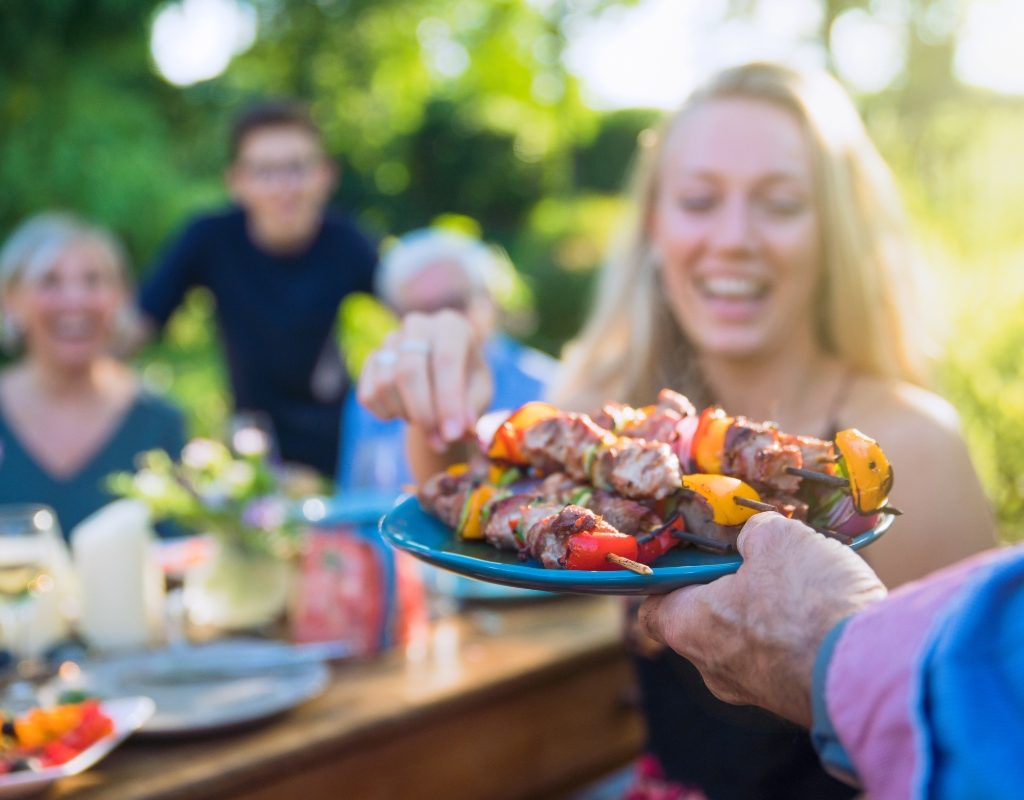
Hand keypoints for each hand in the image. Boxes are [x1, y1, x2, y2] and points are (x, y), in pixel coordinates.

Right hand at [357, 310, 492, 450]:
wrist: (442, 381)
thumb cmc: (467, 385)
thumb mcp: (479, 395)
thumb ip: (470, 409)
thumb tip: (458, 430)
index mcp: (452, 326)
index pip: (445, 360)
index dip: (447, 401)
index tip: (452, 435)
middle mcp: (418, 326)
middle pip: (408, 371)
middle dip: (423, 414)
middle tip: (439, 443)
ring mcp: (390, 340)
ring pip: (386, 385)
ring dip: (406, 414)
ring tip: (427, 421)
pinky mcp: (371, 360)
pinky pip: (368, 395)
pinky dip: (386, 414)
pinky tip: (405, 413)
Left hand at [639, 513, 886, 726]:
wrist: (875, 670)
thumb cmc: (809, 604)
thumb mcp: (777, 538)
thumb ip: (755, 532)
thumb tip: (756, 535)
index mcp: (690, 628)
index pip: (654, 608)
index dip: (668, 578)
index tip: (688, 555)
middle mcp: (713, 668)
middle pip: (704, 620)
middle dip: (727, 587)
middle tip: (756, 557)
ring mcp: (755, 690)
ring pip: (747, 639)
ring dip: (767, 609)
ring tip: (799, 578)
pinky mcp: (795, 699)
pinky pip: (784, 656)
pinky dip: (796, 632)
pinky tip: (823, 607)